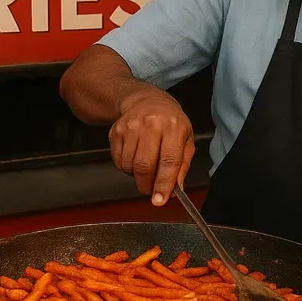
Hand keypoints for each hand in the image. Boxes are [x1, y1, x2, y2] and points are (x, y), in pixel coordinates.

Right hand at [108, 87, 194, 206]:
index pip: (168, 161)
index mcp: (173, 126)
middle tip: (151, 191)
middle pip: (145, 165)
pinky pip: (118, 161)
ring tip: (146, 166)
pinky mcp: (116, 131)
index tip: (160, 200)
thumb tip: (175, 190)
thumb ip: (182, 166)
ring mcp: (131, 127)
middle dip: (147, 185)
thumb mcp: (186, 140)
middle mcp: (151, 124)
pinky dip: (126, 168)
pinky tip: (135, 157)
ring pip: (129, 166)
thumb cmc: (170, 122)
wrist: (147, 100)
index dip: (163, 184)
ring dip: (137, 176)